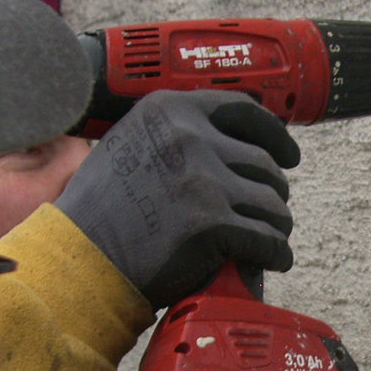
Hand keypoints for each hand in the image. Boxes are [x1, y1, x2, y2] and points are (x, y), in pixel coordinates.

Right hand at [54, 90, 300, 307]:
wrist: (82, 256)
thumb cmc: (102, 210)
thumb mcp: (131, 144)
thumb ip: (175, 133)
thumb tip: (229, 139)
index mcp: (170, 110)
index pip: (244, 110)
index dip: (275, 134)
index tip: (288, 154)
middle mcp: (190, 137)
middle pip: (264, 163)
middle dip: (271, 191)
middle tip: (265, 211)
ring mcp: (203, 181)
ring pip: (273, 203)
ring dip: (275, 224)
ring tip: (268, 238)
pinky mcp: (213, 225)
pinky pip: (268, 240)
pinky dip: (275, 253)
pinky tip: (272, 260)